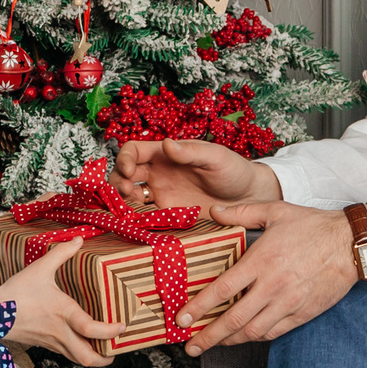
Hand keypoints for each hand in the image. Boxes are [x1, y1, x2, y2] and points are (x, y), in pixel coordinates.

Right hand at [0, 237, 121, 367]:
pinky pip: (66, 355)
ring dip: (93, 358)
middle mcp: (60, 332)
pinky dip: (78, 353)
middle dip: (105, 359)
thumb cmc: (15, 293)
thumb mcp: (40, 269)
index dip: (111, 331)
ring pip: (77, 360)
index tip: (122, 326)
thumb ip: (61, 254)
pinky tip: (81, 342)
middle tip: (116, 350)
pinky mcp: (44, 345)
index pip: (93, 329)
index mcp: (64, 313)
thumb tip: (78, 239)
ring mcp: (52, 342)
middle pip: (88, 358)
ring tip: (103, 349)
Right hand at [111, 137, 280, 213]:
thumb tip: (166, 145)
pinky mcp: (168, 215)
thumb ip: (191, 152)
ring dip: (121, 201)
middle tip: (125, 192)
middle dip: (117, 181)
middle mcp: (159, 174)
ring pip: (129, 196)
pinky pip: (144, 216)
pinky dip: (134, 218)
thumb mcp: (215, 157)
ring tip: (125, 208)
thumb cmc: (235, 171)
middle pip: (125, 173)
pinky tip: (135, 222)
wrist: (249, 199)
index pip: (134, 150)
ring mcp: (162, 195)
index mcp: (167, 154)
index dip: (125, 158)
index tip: (129, 171)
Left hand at [180, 201, 359, 354]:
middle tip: (191, 346)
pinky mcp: (303, 314)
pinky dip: (255, 338)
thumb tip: (214, 212)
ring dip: (230, 341)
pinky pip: (274, 332)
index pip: (223, 290)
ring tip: (214, 344)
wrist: (351, 244)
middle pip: (234, 319)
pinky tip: (244, 337)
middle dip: (208, 336)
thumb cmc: (313, 226)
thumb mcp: (276, 211)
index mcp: (262, 261)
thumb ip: (242, 213)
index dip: (200, 307)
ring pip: (253, 331)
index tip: (182, 319)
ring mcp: (289, 303)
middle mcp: (273, 286)